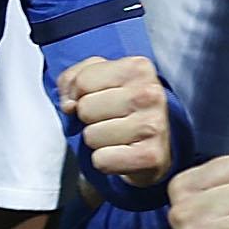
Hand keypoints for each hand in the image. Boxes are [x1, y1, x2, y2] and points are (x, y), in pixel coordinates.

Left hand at [60, 55, 173, 188]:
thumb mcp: (101, 79)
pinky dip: (105, 161)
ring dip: (98, 141)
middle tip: (110, 120)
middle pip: (85, 108)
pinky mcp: (150, 156)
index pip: (83, 81)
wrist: (160, 144)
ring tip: (117, 137)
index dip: (79, 94)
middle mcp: (149, 93)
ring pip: (91, 136)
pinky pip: (101, 160)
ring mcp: (152, 125)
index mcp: (139, 67)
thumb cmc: (124, 107)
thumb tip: (68, 105)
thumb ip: (74, 78)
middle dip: (90, 118)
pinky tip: (121, 153)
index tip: (98, 99)